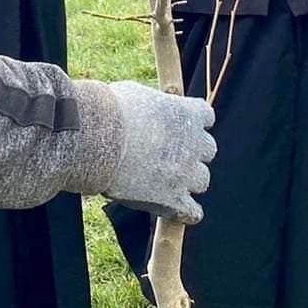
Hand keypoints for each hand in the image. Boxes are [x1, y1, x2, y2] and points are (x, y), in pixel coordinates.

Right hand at [102, 81, 216, 223]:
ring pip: (202, 181)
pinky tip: (172, 209)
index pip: (206, 116)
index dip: (192, 122)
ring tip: (165, 182)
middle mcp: (194, 144)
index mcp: (188, 114)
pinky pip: (193, 212)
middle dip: (191, 152)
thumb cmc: (111, 111)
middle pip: (208, 150)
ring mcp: (186, 173)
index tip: (179, 126)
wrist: (98, 140)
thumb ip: (154, 106)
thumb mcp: (138, 95)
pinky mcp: (173, 200)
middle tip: (169, 155)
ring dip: (187, 180)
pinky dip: (185, 212)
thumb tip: (148, 111)